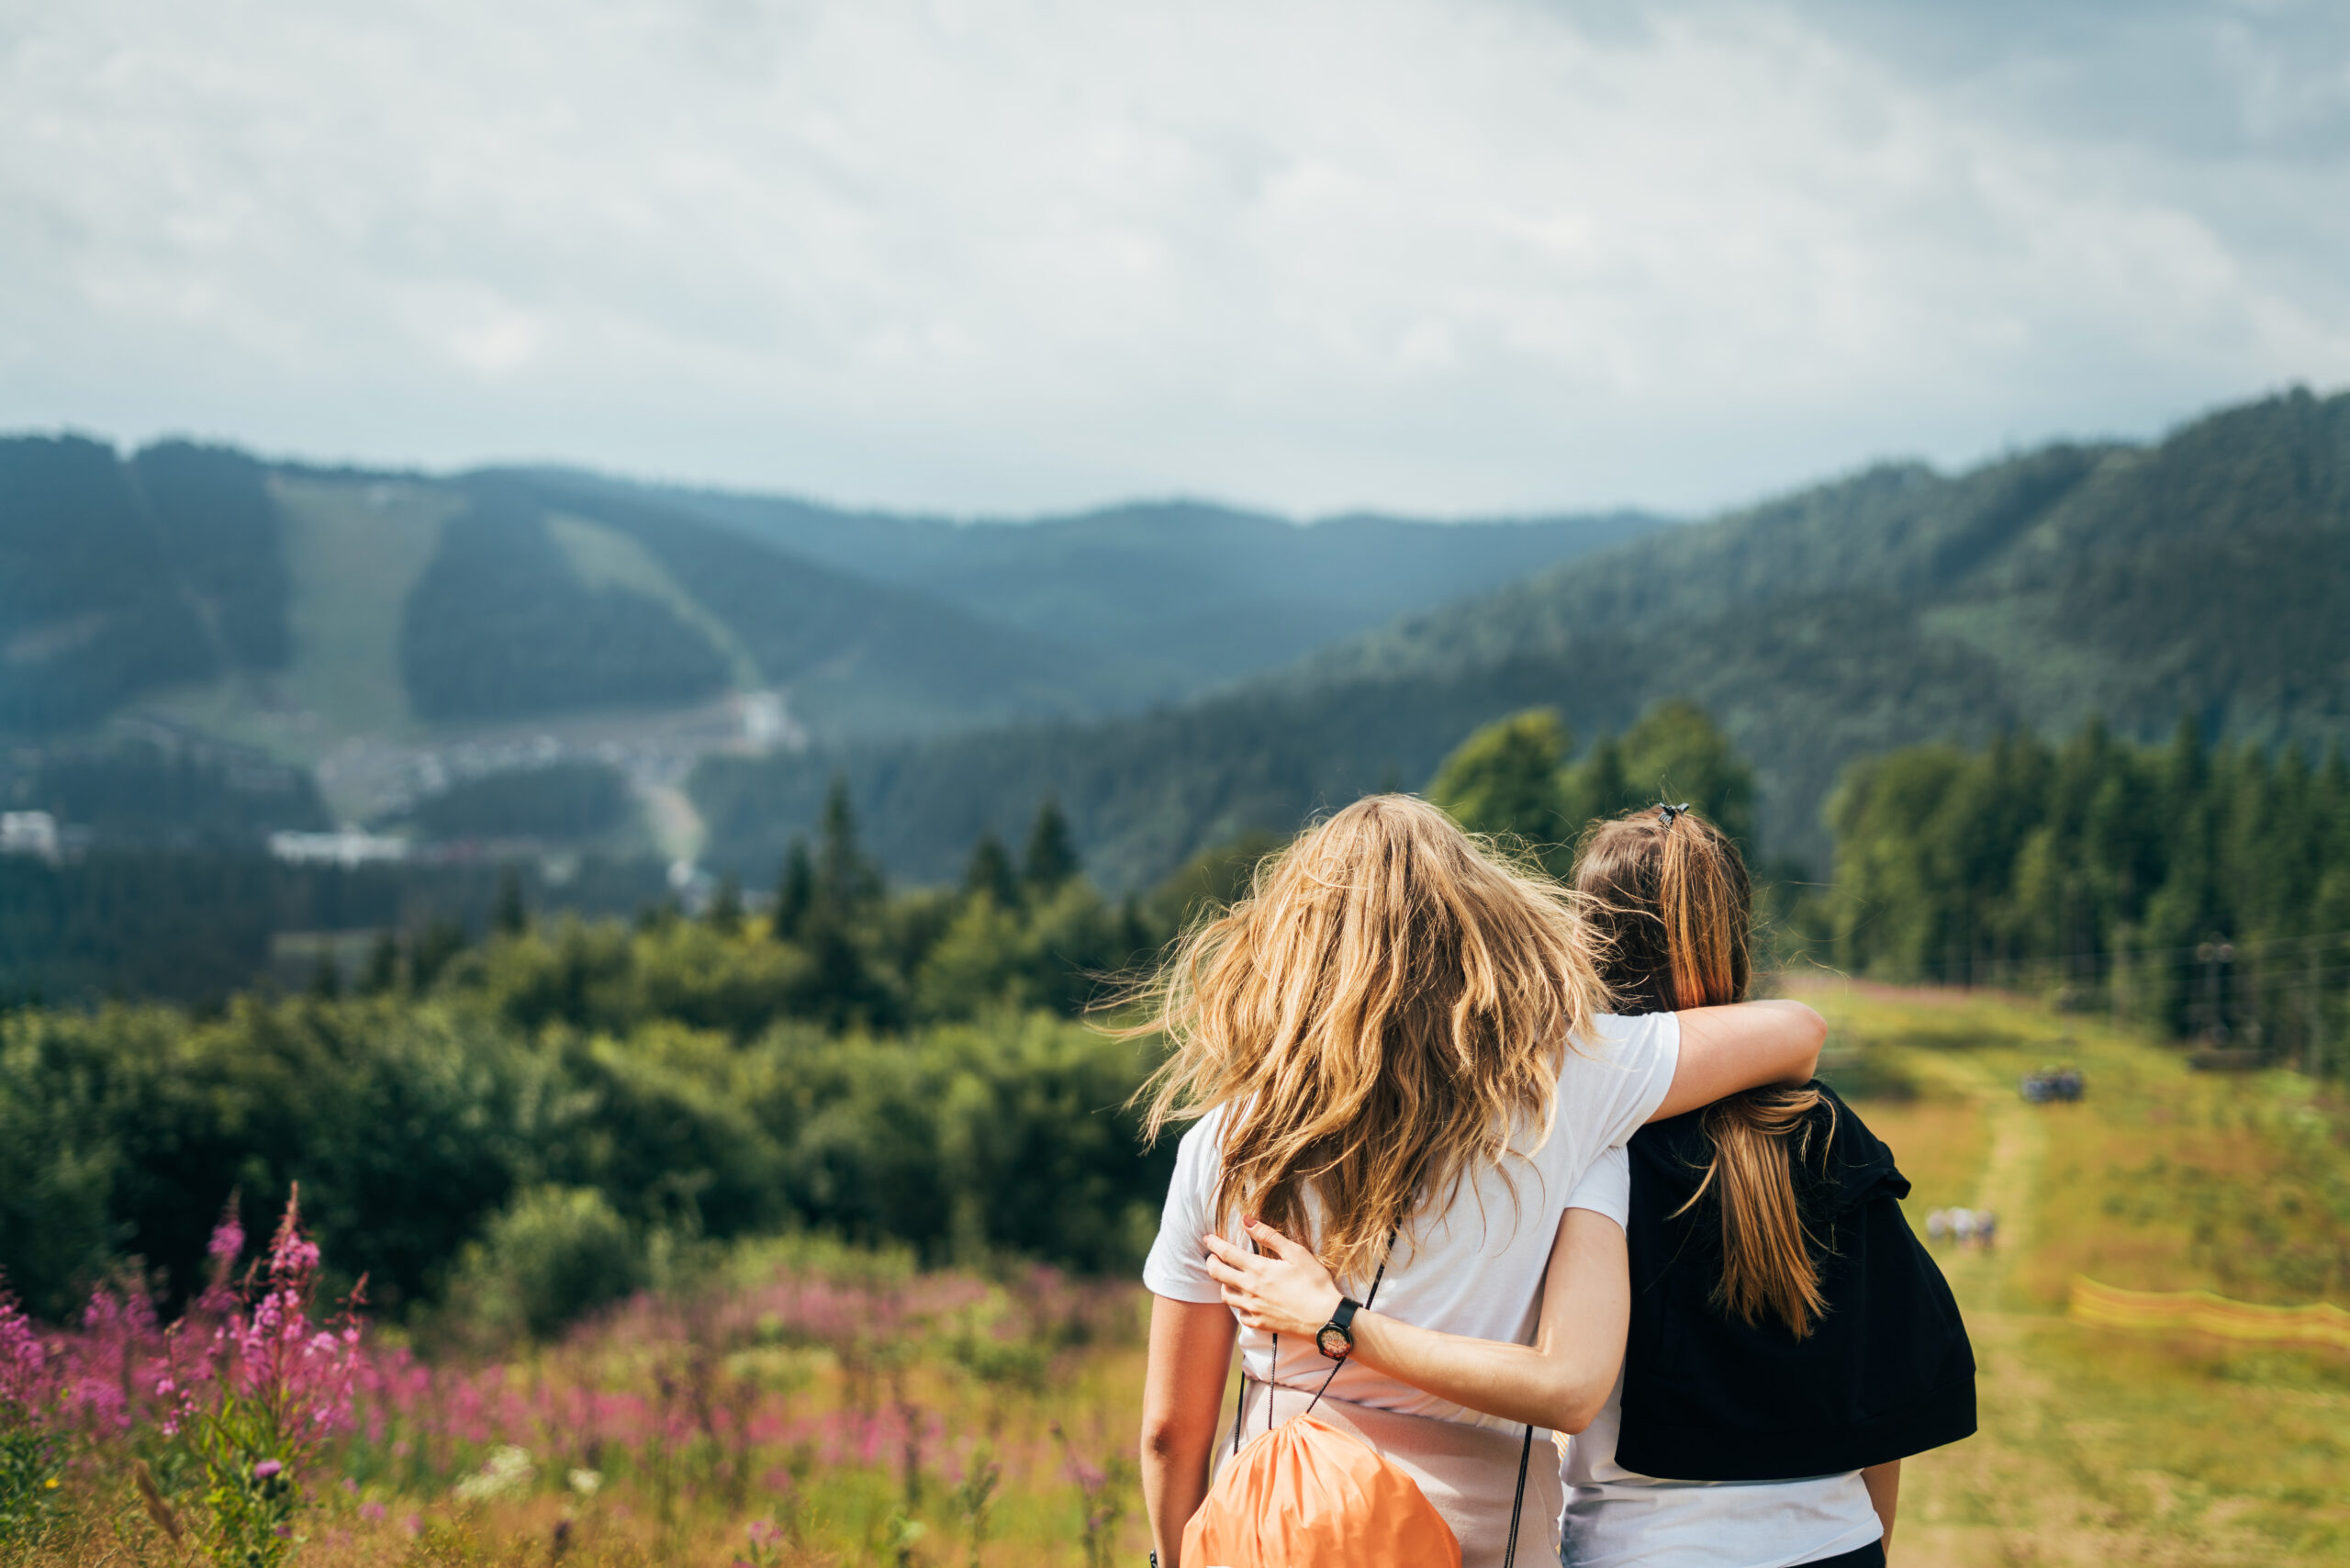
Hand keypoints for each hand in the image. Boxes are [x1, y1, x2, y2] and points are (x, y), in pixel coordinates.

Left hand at [1201, 1219, 1345, 1335]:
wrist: (1325, 1319)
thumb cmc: (1314, 1283)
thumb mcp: (1296, 1253)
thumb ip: (1269, 1236)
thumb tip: (1246, 1220)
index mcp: (1258, 1269)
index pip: (1226, 1253)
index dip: (1213, 1244)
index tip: (1207, 1238)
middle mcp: (1250, 1289)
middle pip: (1218, 1274)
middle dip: (1211, 1263)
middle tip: (1211, 1257)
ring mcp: (1253, 1308)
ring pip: (1226, 1296)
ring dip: (1222, 1284)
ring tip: (1227, 1278)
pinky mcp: (1260, 1324)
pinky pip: (1240, 1315)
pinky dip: (1238, 1306)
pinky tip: (1244, 1301)